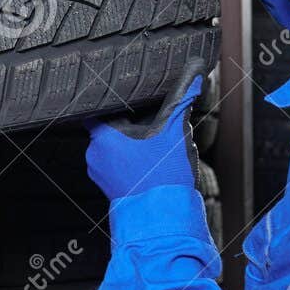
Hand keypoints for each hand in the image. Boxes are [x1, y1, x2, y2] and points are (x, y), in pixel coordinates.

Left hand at [84, 58, 207, 201]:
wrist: (163, 220)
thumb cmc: (165, 177)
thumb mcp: (175, 131)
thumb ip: (183, 97)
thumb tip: (195, 69)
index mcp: (102, 136)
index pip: (98, 104)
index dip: (113, 95)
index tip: (125, 89)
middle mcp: (94, 153)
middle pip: (110, 124)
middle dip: (131, 119)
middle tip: (152, 117)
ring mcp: (99, 171)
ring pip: (115, 144)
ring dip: (133, 139)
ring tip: (154, 141)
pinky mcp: (109, 185)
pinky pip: (117, 161)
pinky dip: (131, 156)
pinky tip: (151, 158)